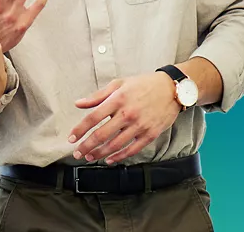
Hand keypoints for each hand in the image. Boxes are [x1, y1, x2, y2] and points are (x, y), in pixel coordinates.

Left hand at [67, 72, 181, 164]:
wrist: (172, 88)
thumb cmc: (144, 84)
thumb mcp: (119, 84)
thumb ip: (98, 96)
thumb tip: (78, 104)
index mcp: (118, 99)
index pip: (93, 117)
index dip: (80, 129)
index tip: (71, 138)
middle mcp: (127, 113)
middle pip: (101, 135)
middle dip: (86, 146)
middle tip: (77, 153)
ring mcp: (140, 125)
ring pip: (115, 145)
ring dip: (100, 154)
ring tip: (90, 157)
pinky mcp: (150, 134)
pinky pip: (132, 149)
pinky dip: (119, 157)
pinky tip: (110, 159)